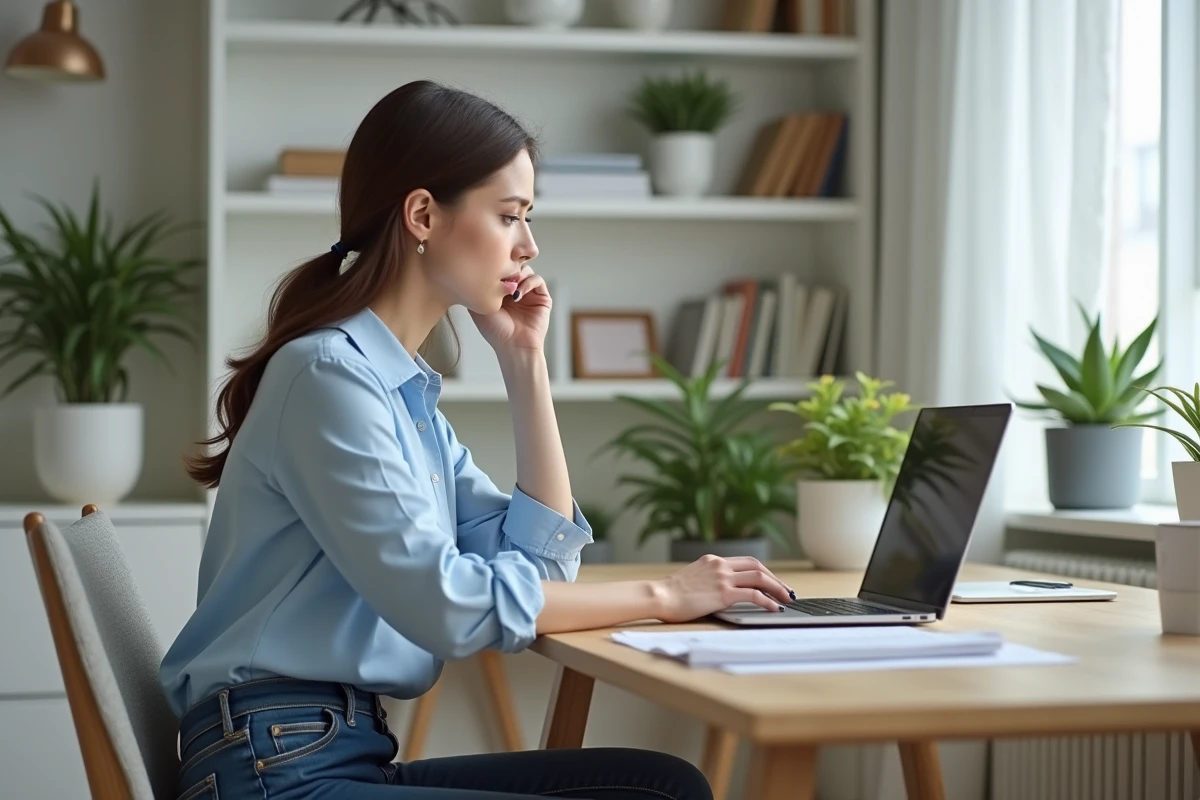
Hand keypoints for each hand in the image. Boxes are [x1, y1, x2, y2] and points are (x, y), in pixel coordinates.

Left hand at [471, 265, 550, 355]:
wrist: (513, 346)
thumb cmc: (495, 331)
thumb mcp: (478, 307)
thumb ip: (476, 288)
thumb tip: (474, 270)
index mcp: (501, 290)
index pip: (500, 268)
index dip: (496, 266)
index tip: (489, 273)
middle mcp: (516, 289)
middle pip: (514, 265)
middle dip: (508, 268)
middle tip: (501, 278)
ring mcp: (529, 293)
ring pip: (526, 270)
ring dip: (518, 275)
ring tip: (509, 288)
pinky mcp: (542, 297)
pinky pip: (537, 280)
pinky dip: (528, 282)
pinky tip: (518, 294)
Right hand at [652, 555, 794, 623]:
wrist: (659, 596)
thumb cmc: (670, 593)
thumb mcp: (692, 578)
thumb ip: (709, 580)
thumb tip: (720, 592)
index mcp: (713, 560)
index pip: (747, 562)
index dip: (764, 572)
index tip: (773, 582)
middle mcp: (720, 565)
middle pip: (758, 567)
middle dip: (775, 579)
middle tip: (787, 592)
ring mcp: (722, 578)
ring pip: (760, 578)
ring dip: (777, 589)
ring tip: (786, 600)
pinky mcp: (723, 593)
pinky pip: (753, 595)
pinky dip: (767, 601)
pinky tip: (774, 609)